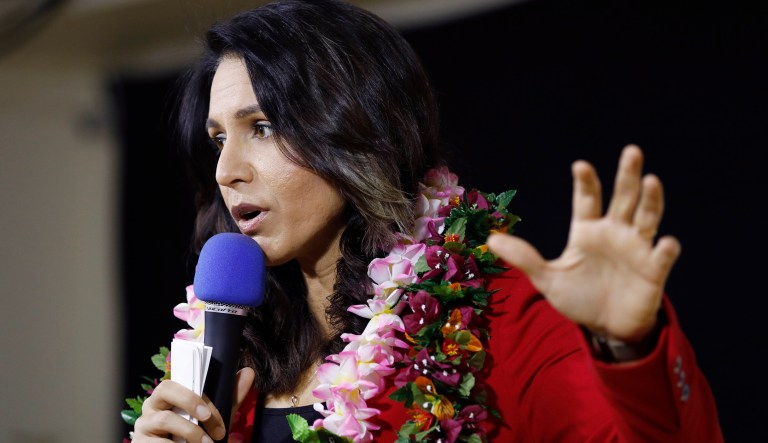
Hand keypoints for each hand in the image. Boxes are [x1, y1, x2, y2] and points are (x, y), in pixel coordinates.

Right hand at [133, 367, 254, 441]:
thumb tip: (249, 372)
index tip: (211, 415)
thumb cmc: (196, 433)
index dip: (195, 396)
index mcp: (167, 395)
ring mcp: (144, 425)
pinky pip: (159, 442)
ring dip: (191, 432)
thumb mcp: (215, 416)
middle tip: (212, 426)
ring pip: (165, 419)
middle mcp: (152, 405)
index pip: (177, 382)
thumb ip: (230, 396)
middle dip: (191, 403)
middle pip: (165, 390)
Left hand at [487, 145, 680, 342]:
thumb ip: (524, 258)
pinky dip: (666, 248)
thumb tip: (491, 238)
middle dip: (627, 175)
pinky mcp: (654, 270)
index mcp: (587, 231)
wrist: (606, 328)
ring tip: (651, 180)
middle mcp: (614, 233)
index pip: (587, 200)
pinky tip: (666, 243)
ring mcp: (636, 249)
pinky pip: (662, 255)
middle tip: (631, 151)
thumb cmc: (579, 299)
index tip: (580, 166)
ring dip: (651, 199)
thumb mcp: (547, 279)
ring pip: (647, 217)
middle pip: (623, 197)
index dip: (585, 183)